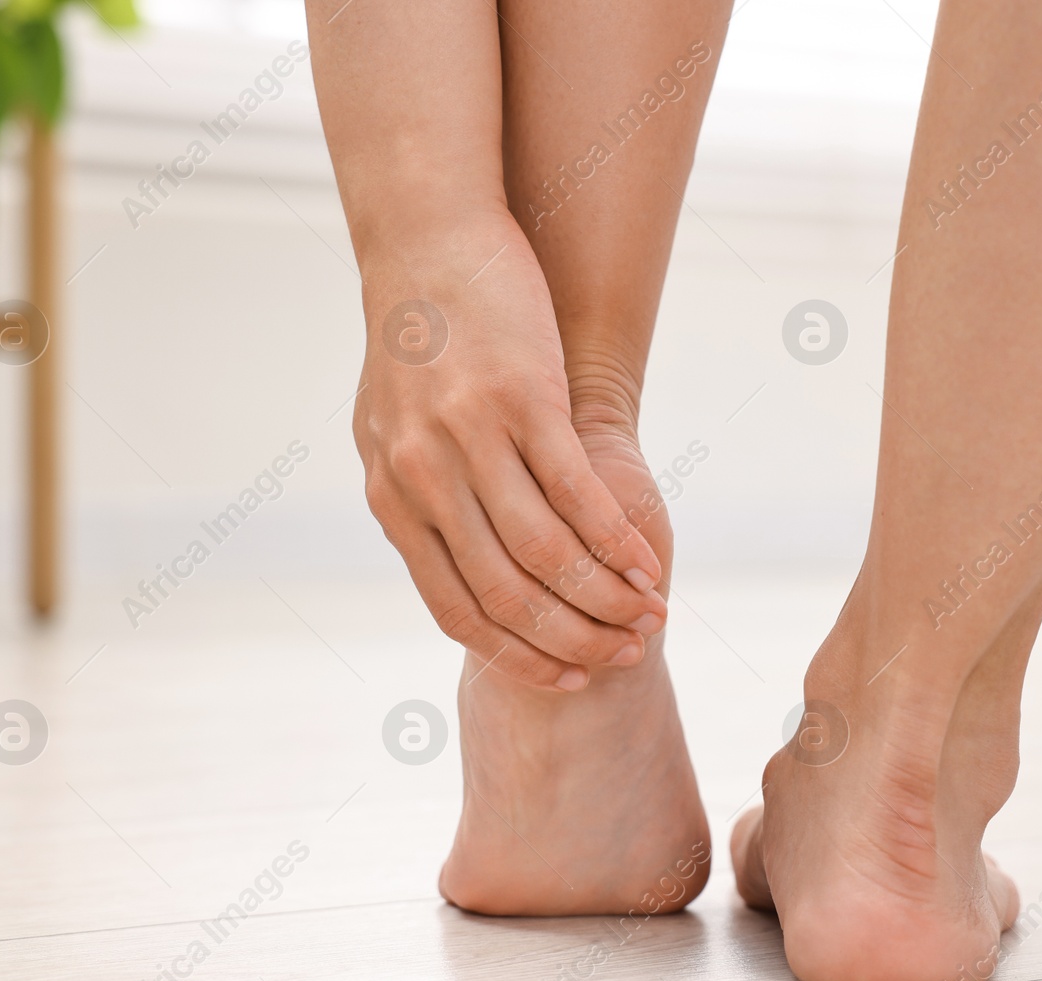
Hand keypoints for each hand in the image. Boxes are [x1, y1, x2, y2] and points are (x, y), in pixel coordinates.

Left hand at [354, 211, 667, 690]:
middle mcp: (424, 479)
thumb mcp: (392, 431)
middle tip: (625, 653)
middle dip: (574, 638)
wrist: (426, 242)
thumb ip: (419, 498)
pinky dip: (617, 540)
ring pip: (547, 553)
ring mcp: (470, 439)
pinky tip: (647, 562)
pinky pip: (577, 493)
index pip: (458, 610)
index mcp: (392, 499)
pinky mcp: (521, 399)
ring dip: (605, 597)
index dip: (520, 655)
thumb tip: (450, 556)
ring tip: (648, 614)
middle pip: (507, 593)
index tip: (569, 676)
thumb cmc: (419, 342)